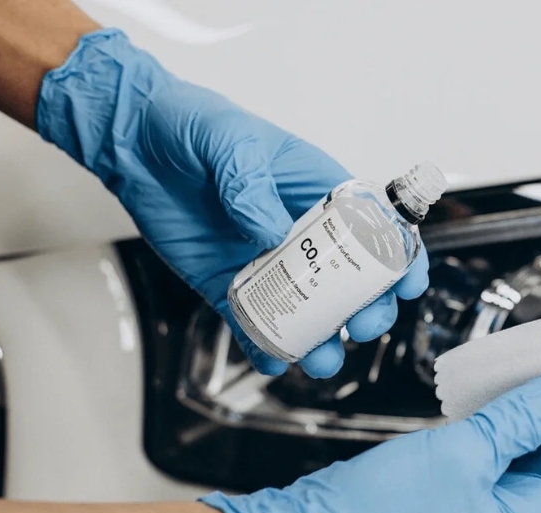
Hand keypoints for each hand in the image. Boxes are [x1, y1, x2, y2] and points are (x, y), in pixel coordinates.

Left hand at [36, 29, 428, 376]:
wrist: (132, 142)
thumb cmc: (190, 124)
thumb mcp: (228, 139)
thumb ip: (250, 184)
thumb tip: (270, 233)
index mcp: (317, 194)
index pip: (375, 229)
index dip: (400, 258)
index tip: (408, 284)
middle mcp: (300, 235)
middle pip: (352, 282)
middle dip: (367, 310)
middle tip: (361, 325)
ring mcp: (267, 264)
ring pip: (309, 312)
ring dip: (322, 339)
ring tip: (320, 358)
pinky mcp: (229, 284)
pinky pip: (253, 323)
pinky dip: (265, 346)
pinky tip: (272, 360)